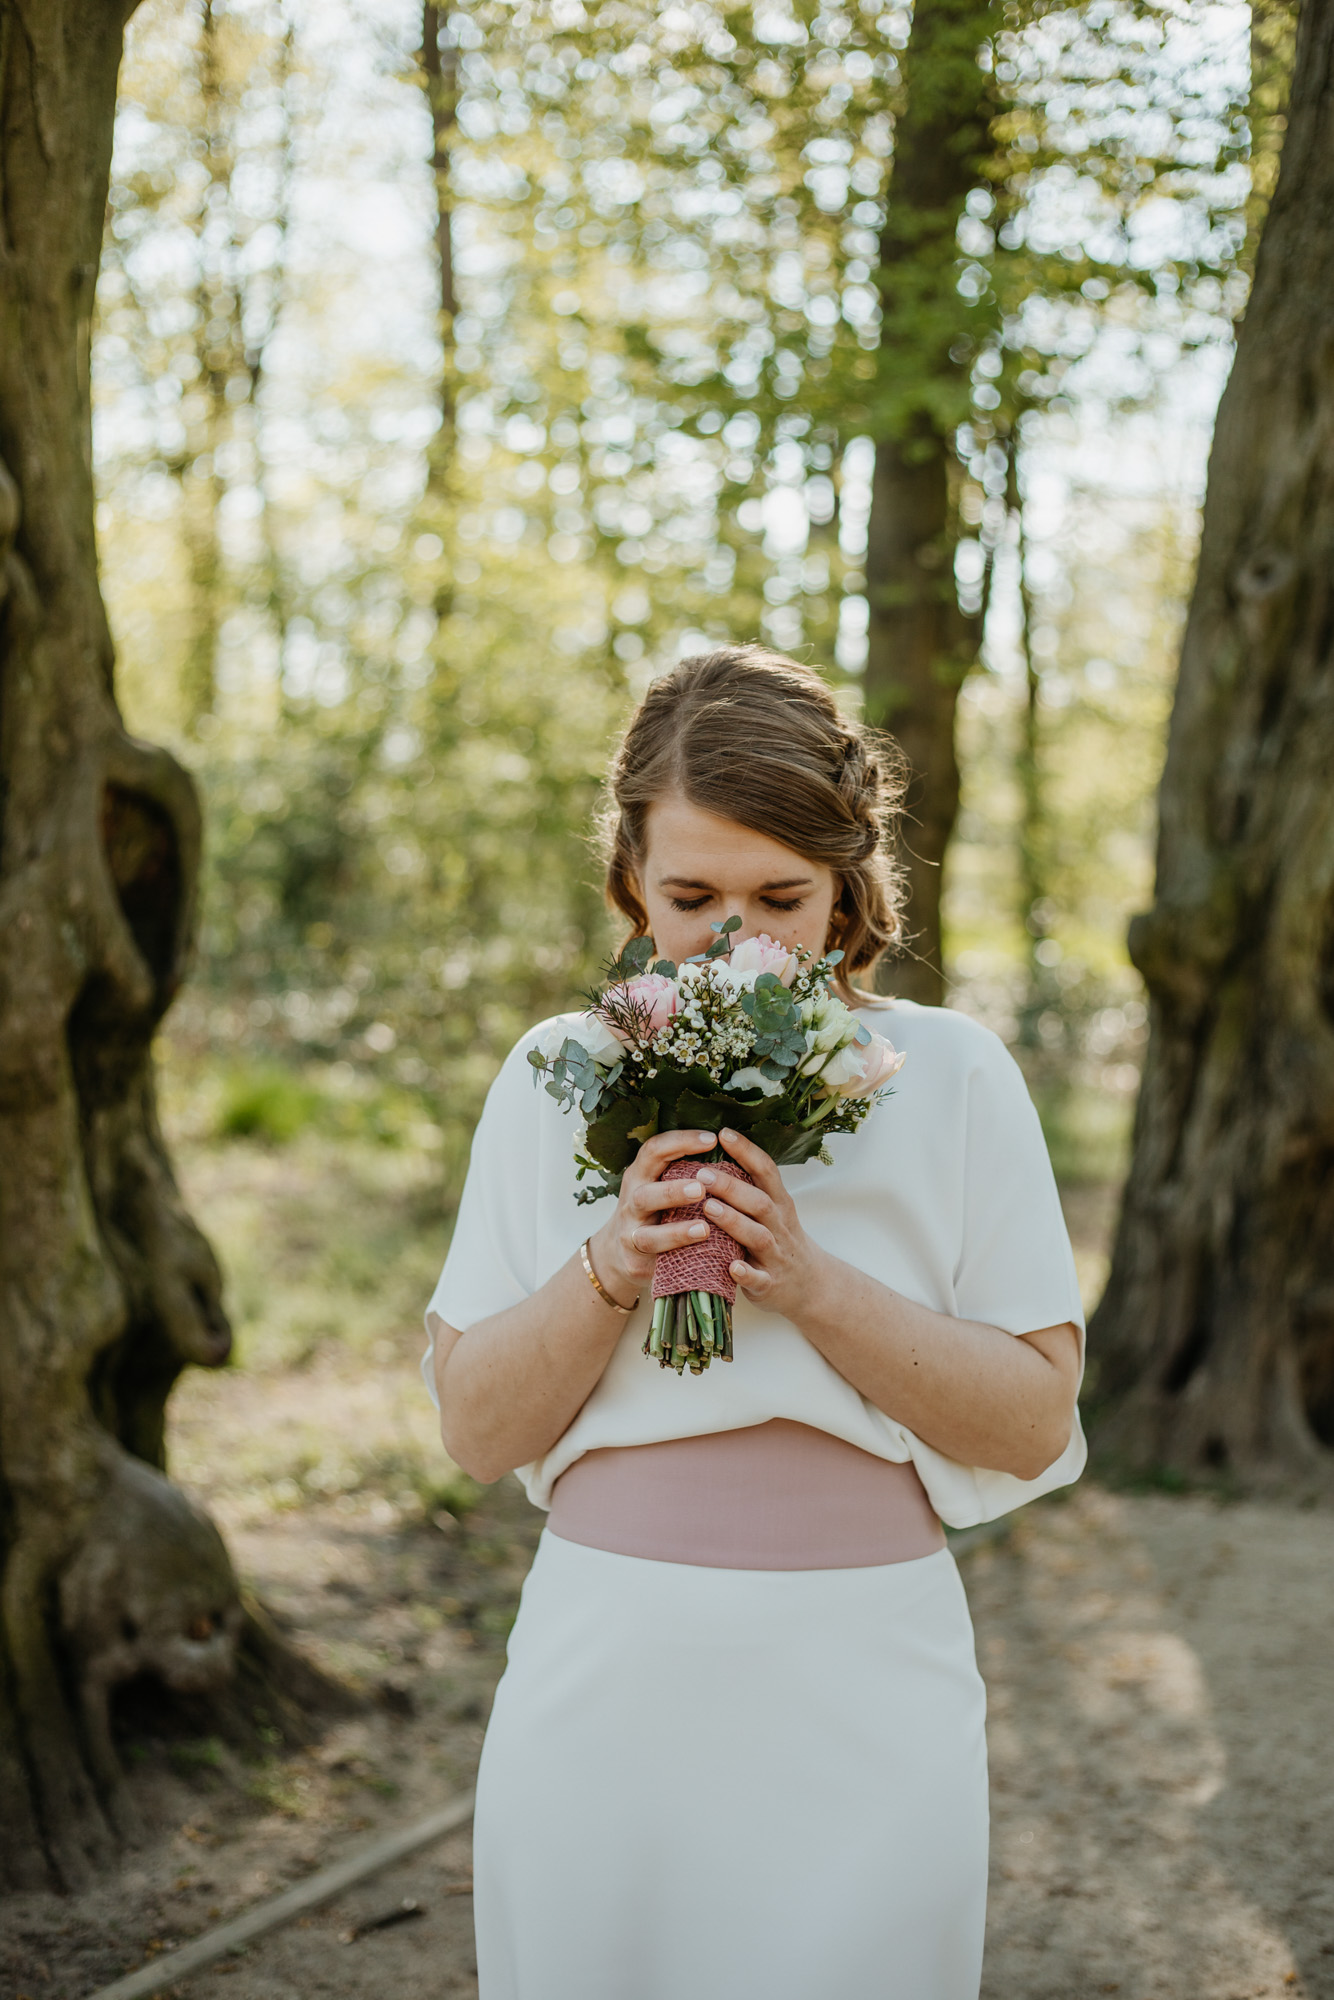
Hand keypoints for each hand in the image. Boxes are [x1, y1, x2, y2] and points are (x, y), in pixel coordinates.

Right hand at [588, 1128, 716, 1308]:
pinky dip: (677, 1258)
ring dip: (677, 1231)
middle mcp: (631, 1202)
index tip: (713, 1139)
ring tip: (704, 1229)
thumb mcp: (662, 1183)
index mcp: (641, 1175)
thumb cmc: (655, 1210)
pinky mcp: (636, 1261)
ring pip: (647, 1235)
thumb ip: (684, 1169)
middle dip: (673, 1191)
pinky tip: (698, 1254)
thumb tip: (730, 1144)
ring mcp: (630, 1234)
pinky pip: (656, 1262)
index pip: (654, 1151)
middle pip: (644, 1193)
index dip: (681, 1142)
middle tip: (702, 1187)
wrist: (621, 1252)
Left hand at [694, 1128, 825, 1320]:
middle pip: (759, 1202)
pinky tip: (731, 1267)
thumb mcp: (774, 1210)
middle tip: (702, 1174)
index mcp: (779, 1203)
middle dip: (731, 1187)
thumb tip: (714, 1152)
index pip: (766, 1171)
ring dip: (734, 1222)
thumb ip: (750, 1186)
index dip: (746, 1151)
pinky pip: (759, 1278)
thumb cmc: (781, 1240)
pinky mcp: (770, 1284)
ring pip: (758, 1236)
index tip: (723, 1132)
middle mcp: (780, 1226)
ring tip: (708, 1209)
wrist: (811, 1285)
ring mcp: (776, 1255)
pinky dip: (746, 1273)